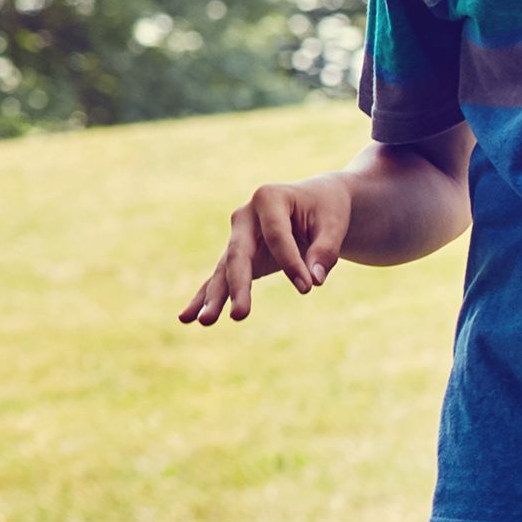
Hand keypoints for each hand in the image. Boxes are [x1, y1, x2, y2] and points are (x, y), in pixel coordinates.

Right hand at [179, 173, 359, 326]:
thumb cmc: (325, 209)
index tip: (308, 287)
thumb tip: (313, 281)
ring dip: (215, 298)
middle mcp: (244, 216)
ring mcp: (237, 237)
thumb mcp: (334, 223)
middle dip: (238, 287)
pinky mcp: (237, 256)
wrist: (314, 202)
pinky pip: (219, 278)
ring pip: (224, 270)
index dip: (291, 263)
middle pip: (238, 254)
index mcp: (267, 198)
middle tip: (239, 316)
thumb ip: (326, 250)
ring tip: (204, 322)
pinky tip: (186, 318)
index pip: (276, 236)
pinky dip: (205, 298)